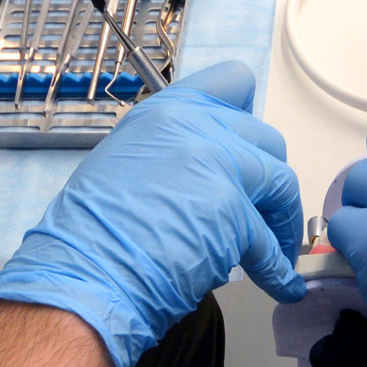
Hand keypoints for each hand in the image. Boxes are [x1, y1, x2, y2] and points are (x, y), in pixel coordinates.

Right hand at [0, 61, 306, 366]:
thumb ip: (172, 155)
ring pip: (281, 184)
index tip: (252, 147)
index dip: (247, 120)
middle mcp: (193, 128)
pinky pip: (270, 244)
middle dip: (269, 177)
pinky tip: (282, 284)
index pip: (232, 81)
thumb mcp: (124, 164)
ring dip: (281, 221)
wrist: (83, 273)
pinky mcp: (233, 213)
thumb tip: (205, 177)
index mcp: (165, 113)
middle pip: (266, 140)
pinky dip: (280, 269)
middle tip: (264, 208)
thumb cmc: (90, 235)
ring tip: (276, 250)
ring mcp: (216, 166)